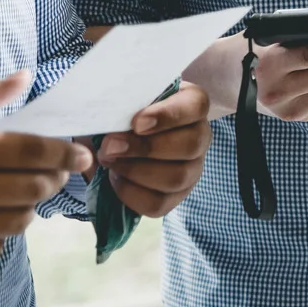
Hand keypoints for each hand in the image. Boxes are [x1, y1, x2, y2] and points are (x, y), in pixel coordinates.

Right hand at [0, 72, 92, 270]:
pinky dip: (1, 234)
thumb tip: (25, 77)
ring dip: (28, 205)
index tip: (83, 153)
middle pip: (35, 187)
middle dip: (53, 177)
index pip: (33, 151)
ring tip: (18, 193)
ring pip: (21, 220)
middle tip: (52, 171)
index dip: (66, 152)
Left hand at [95, 83, 212, 216]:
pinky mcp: (176, 196)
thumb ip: (118, 108)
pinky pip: (159, 203)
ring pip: (176, 177)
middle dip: (145, 148)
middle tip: (110, 146)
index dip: (169, 115)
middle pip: (190, 145)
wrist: (115, 139)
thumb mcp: (121, 102)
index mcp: (192, 104)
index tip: (136, 123)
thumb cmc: (124, 113)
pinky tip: (116, 178)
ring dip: (135, 171)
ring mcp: (192, 169)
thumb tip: (107, 130)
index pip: (196, 106)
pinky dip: (131, 193)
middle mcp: (200, 136)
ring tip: (111, 162)